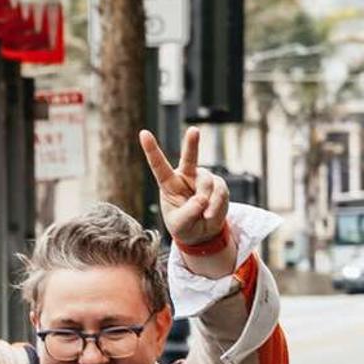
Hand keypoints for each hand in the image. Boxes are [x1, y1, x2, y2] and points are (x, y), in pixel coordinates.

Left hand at [141, 127, 229, 248]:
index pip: (159, 165)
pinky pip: (220, 191)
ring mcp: (203, 179)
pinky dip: (217, 205)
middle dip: (192, 143)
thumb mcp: (180, 224)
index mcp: (168, 184)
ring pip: (208, 182)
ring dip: (208, 201)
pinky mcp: (218, 184)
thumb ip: (188, 211)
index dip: (151, 149)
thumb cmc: (184, 226)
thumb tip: (202, 198)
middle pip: (190, 158)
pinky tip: (210, 214)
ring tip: (204, 215)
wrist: (202, 232)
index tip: (143, 133)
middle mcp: (186, 177)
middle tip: (194, 130)